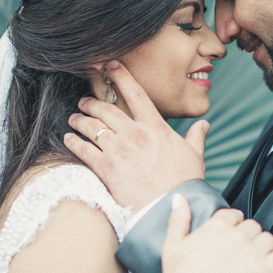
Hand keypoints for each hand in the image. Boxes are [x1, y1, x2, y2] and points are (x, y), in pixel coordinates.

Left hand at [64, 63, 208, 210]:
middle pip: (107, 109)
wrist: (170, 207)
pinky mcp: (106, 168)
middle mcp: (135, 134)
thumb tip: (204, 125)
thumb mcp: (194, 156)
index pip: (136, 94)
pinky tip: (68, 139)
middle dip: (92, 102)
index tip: (110, 65)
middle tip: (84, 102)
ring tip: (73, 119)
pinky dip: (73, 142)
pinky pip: (84, 149)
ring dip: (79, 120)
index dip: (121, 76)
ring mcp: (119, 150)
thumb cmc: (185, 184)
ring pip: (92, 126)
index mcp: (156, 127)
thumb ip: (196, 137)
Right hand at [159, 195, 272, 272]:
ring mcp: (251, 254)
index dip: (234, 226)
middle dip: (249, 238)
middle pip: (253, 226)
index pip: (235, 215)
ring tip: (253, 262)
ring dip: (263, 249)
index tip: (231, 238)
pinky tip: (269, 269)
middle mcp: (236, 236)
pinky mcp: (263, 272)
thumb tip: (180, 198)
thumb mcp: (171, 246)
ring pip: (269, 239)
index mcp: (215, 227)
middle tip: (241, 255)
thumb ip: (178, 220)